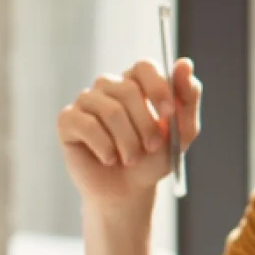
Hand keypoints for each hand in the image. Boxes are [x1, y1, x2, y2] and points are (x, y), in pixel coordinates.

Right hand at [57, 58, 200, 219]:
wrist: (128, 191)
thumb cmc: (154, 158)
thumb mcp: (183, 132)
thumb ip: (187, 97)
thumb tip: (185, 63)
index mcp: (137, 82)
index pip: (144, 66)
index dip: (158, 88)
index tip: (169, 114)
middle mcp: (109, 86)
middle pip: (127, 90)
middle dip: (145, 125)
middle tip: (151, 147)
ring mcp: (86, 101)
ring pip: (109, 110)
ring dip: (127, 141)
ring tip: (131, 158)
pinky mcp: (68, 120)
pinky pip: (87, 125)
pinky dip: (104, 147)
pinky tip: (109, 158)